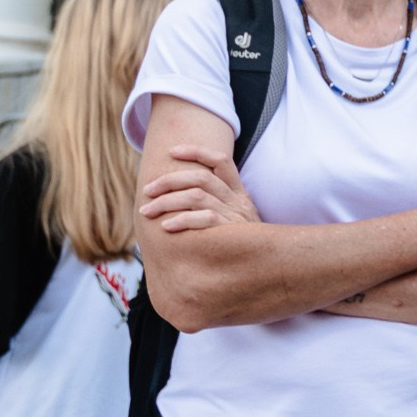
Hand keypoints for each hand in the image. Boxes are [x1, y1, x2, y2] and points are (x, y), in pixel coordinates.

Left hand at [140, 144, 261, 233]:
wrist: (269, 265)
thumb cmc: (242, 245)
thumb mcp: (236, 220)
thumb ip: (216, 206)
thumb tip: (179, 197)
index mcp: (238, 193)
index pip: (221, 161)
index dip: (197, 151)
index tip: (172, 151)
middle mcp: (237, 201)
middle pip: (201, 178)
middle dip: (169, 181)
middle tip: (147, 191)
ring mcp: (235, 216)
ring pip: (197, 196)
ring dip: (167, 202)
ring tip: (147, 211)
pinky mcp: (231, 233)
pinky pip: (204, 220)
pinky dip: (181, 221)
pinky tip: (165, 226)